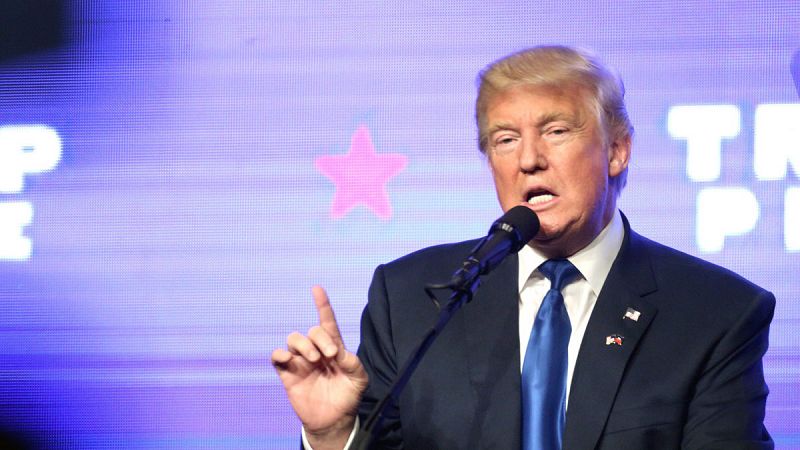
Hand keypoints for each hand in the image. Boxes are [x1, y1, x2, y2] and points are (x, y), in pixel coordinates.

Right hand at [272, 286, 367, 447]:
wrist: (334, 420)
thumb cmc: (348, 396)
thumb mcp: (359, 379)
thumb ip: (353, 363)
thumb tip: (338, 351)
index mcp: (334, 348)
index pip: (327, 323)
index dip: (322, 305)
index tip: (317, 289)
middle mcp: (316, 351)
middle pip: (312, 331)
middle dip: (321, 338)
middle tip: (330, 355)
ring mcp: (301, 361)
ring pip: (294, 339)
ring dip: (304, 345)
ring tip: (314, 360)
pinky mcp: (288, 374)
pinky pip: (277, 357)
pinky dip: (280, 354)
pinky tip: (289, 359)